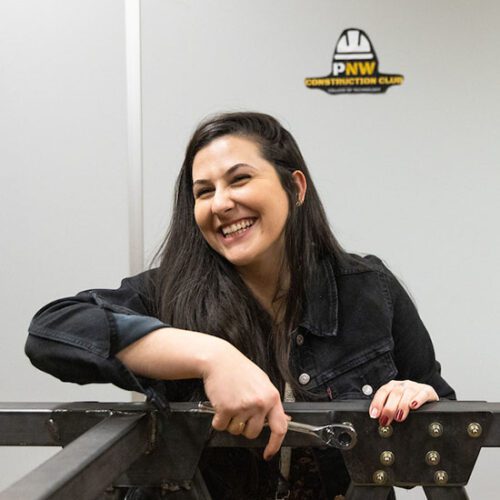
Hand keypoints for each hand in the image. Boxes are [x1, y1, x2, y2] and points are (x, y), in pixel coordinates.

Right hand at [201, 341, 288, 460]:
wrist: (219, 359)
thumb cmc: (239, 369)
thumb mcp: (262, 382)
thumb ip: (270, 401)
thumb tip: (283, 420)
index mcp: (271, 397)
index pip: (280, 427)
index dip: (275, 444)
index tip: (269, 453)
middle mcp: (259, 403)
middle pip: (253, 433)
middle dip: (244, 426)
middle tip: (239, 410)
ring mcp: (243, 406)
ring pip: (236, 431)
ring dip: (230, 422)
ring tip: (230, 402)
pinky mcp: (226, 408)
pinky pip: (220, 426)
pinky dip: (217, 419)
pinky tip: (220, 403)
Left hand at [369, 380, 438, 425]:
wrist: (427, 396)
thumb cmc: (409, 402)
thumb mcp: (397, 404)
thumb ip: (388, 410)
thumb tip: (380, 421)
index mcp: (393, 386)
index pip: (382, 391)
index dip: (377, 403)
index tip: (374, 414)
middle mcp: (403, 385)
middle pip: (394, 393)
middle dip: (389, 408)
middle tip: (385, 420)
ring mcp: (415, 387)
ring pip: (408, 393)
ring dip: (402, 405)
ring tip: (398, 417)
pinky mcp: (428, 391)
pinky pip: (423, 394)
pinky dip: (418, 400)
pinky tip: (413, 406)